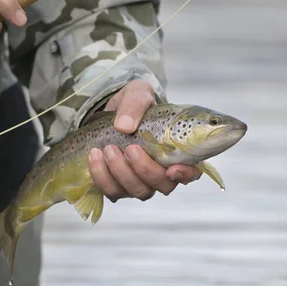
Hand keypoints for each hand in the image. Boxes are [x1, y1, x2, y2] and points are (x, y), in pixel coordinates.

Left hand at [88, 80, 201, 202]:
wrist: (108, 115)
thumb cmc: (133, 106)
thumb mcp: (137, 93)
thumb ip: (136, 104)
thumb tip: (124, 126)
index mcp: (177, 152)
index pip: (191, 172)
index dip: (185, 175)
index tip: (172, 169)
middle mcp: (162, 172)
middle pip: (162, 185)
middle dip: (144, 169)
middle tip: (130, 148)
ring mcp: (141, 182)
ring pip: (138, 191)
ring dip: (121, 172)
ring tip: (108, 149)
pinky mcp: (119, 186)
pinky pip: (113, 191)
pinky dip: (102, 175)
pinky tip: (95, 155)